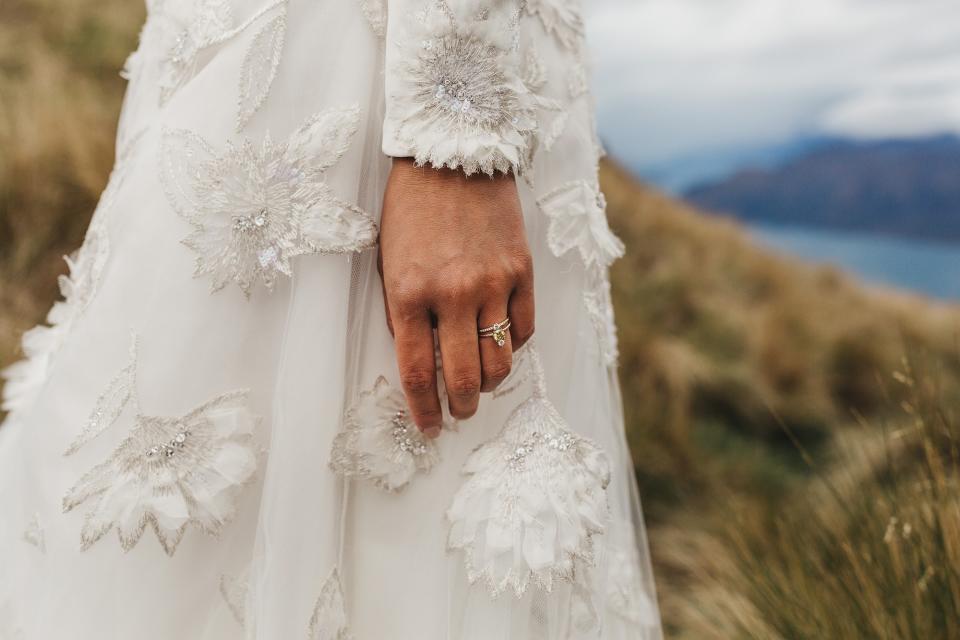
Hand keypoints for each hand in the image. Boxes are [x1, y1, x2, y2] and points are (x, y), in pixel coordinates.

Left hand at [378, 158, 534, 436]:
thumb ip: (403, 315)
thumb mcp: (388, 262)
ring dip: (490, 384)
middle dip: (461, 408)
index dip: (422, 409)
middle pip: (464, 378)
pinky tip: (499, 345)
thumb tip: (422, 362)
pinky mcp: (521, 271)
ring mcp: (492, 283)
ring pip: (500, 361)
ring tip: (481, 385)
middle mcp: (453, 294)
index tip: (427, 426)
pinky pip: (523, 329)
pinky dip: (511, 346)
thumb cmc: (410, 209)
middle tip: (458, 414)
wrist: (452, 154)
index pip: (417, 372)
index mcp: (408, 292)